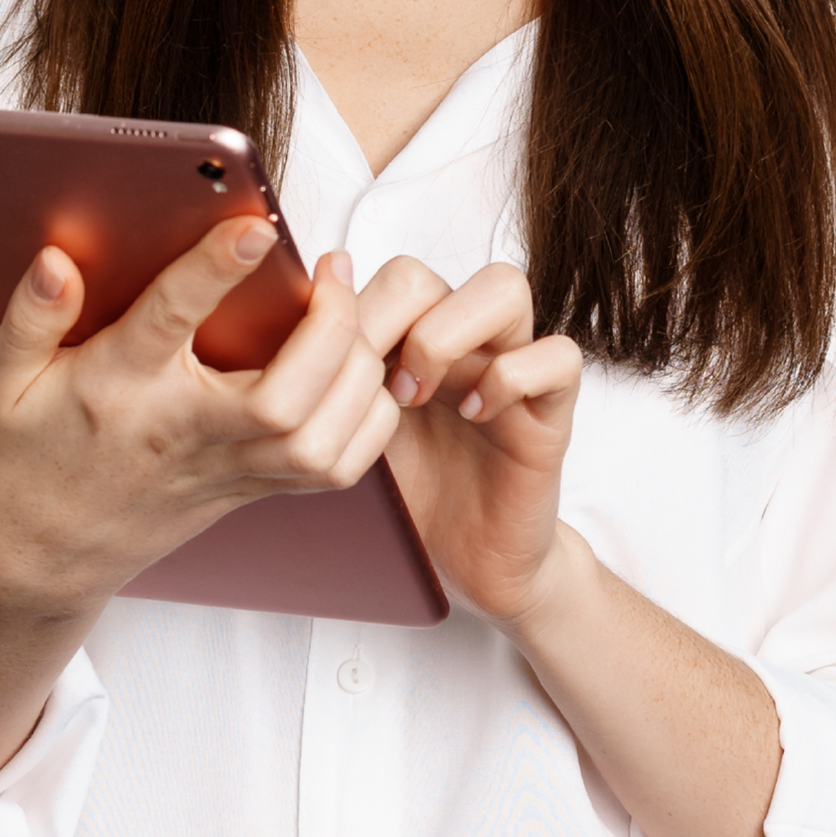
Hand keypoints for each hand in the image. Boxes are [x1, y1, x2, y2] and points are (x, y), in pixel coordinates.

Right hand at [0, 222, 398, 621]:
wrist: (35, 559)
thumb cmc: (17, 459)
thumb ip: (29, 318)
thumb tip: (58, 261)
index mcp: (118, 390)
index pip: (170, 323)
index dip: (214, 269)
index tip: (255, 225)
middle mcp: (184, 433)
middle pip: (284, 395)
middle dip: (329, 325)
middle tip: (333, 264)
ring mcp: (226, 469)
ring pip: (323, 439)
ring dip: (357, 371)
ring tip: (351, 309)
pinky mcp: (251, 490)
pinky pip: (335, 468)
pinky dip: (366, 421)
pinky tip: (357, 372)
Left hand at [355, 258, 582, 626]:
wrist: (466, 561)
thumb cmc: (412, 493)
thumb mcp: (354, 432)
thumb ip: (332, 381)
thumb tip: (276, 340)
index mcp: (409, 338)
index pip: (376, 278)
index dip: (347, 315)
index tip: (332, 372)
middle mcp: (460, 340)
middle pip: (423, 274)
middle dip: (380, 327)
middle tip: (370, 390)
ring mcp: (510, 366)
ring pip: (504, 288)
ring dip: (445, 336)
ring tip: (416, 397)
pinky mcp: (551, 410)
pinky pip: (558, 357)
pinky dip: (514, 378)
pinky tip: (477, 415)